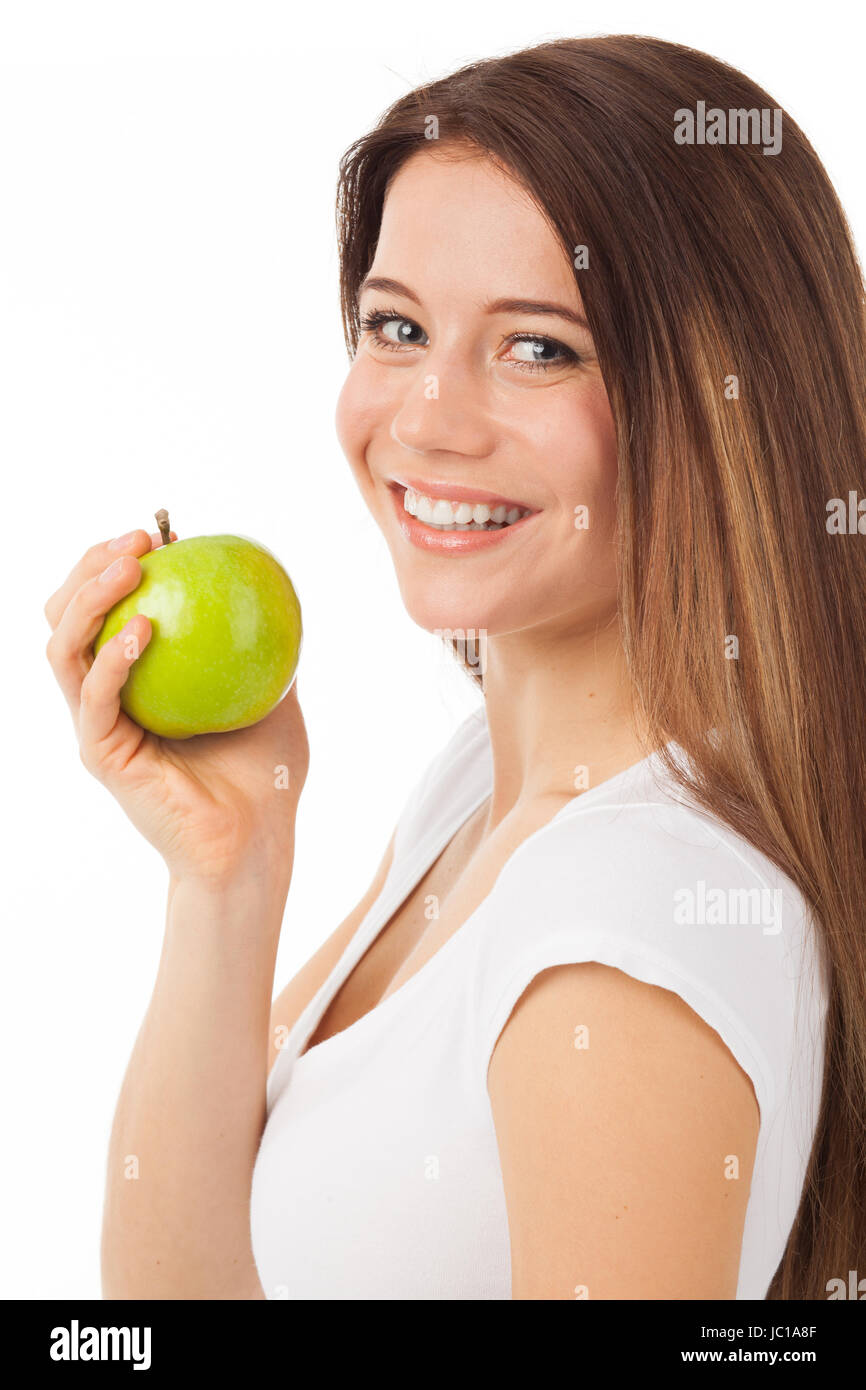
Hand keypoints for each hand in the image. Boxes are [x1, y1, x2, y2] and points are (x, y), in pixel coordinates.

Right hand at [44, 528, 309, 884]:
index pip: (108, 608)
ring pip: (63, 647)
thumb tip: (274, 581)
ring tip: (129, 566)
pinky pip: (95, 697)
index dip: (117, 562)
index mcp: (138, 679)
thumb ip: (265, 642)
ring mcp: (98, 725)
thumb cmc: (267, 774)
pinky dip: (112, 659)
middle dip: (89, 566)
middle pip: (67, 616)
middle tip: (138, 539)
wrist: (257, 842)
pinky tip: (143, 630)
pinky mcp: (101, 754)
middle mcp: (107, 697)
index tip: (160, 532)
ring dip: (88, 598)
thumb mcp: (276, 692)